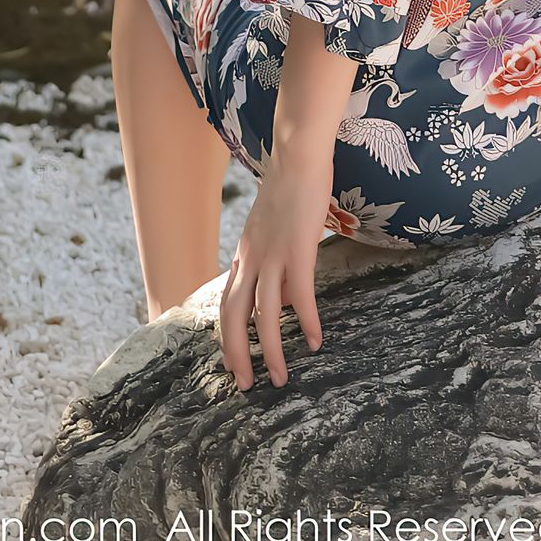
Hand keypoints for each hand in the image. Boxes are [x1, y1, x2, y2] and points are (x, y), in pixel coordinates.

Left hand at [217, 143, 330, 388]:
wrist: (297, 155)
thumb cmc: (289, 189)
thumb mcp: (270, 231)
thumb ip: (270, 264)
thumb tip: (280, 303)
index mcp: (244, 254)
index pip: (226, 304)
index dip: (227, 337)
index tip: (232, 365)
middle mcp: (251, 258)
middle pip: (234, 316)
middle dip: (238, 355)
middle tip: (245, 386)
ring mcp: (273, 254)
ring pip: (264, 314)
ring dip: (271, 350)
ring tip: (280, 378)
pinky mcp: (299, 248)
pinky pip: (300, 295)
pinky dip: (306, 321)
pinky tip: (315, 341)